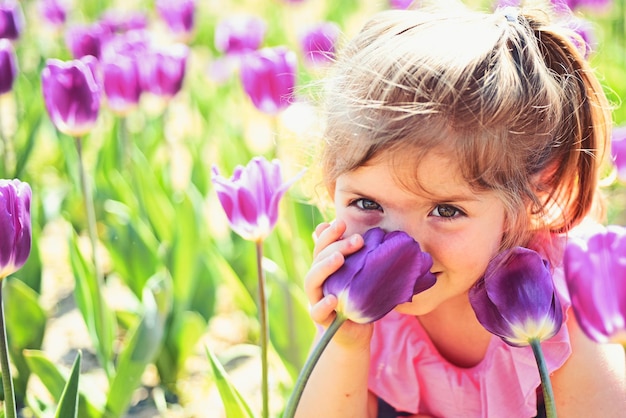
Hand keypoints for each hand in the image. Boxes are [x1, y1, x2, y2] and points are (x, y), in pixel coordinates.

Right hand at [304, 219, 372, 346]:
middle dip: (336, 246)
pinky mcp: (321, 319)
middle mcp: (318, 280)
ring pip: (312, 280)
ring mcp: (317, 298)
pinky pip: (317, 311)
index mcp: (325, 267)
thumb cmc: (359, 298)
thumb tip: (362, 232)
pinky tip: (333, 298)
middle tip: (357, 240)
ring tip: (339, 258)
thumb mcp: (360, 275)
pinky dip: (323, 305)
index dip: (330, 233)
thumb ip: (358, 257)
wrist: (357, 331)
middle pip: (318, 258)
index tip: (343, 222)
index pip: (322, 246)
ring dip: (324, 267)